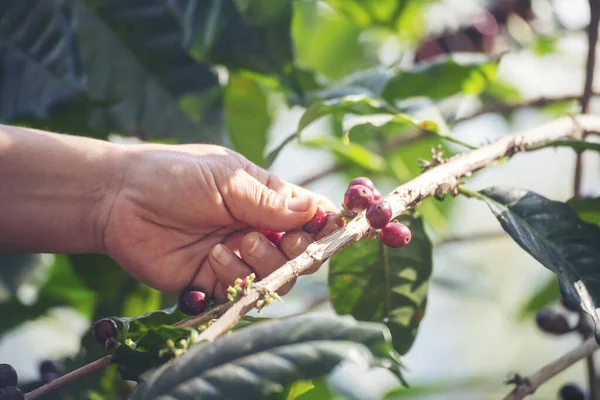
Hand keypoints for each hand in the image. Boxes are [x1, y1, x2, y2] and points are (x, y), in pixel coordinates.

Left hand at [103, 143, 340, 298]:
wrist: (118, 200)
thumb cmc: (174, 176)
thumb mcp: (227, 180)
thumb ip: (269, 201)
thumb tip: (315, 210)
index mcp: (266, 198)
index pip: (310, 215)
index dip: (324, 225)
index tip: (328, 229)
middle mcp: (257, 229)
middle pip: (301, 253)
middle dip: (296, 250)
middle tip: (274, 237)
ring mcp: (238, 257)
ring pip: (278, 277)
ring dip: (264, 263)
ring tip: (234, 241)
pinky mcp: (214, 282)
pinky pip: (243, 292)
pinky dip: (236, 278)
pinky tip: (212, 258)